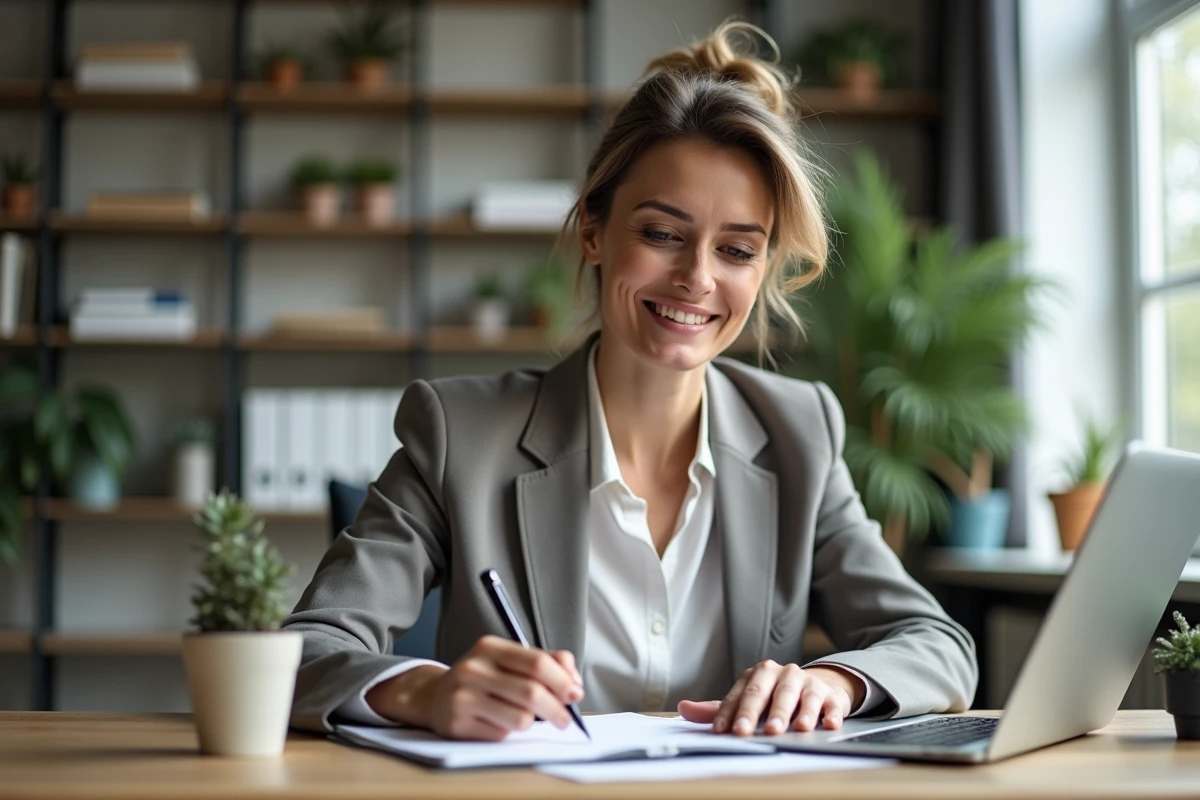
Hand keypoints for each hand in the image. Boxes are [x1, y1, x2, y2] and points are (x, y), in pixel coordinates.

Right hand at [365, 635, 582, 740]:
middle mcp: (473, 669)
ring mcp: (463, 697)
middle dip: (557, 709)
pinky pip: (502, 734)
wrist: (435, 697)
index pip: (537, 663)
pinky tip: (498, 723)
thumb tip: (574, 680)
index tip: (575, 693)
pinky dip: (509, 732)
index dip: (562, 680)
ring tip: (524, 718)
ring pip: (520, 718)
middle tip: (565, 719)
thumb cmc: (482, 679)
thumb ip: (546, 662)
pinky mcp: (458, 724)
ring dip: (532, 723)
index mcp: (489, 647)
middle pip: (532, 692)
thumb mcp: (509, 660)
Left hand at [678, 661, 864, 735]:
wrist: (817, 687)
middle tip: (749, 731)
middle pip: (767, 693)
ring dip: (796, 713)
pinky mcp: (830, 694)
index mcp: (758, 675)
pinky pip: (830, 704)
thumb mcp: (747, 700)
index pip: (740, 694)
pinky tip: (828, 724)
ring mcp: (807, 682)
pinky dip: (830, 714)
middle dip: (758, 713)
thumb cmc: (774, 697)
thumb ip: (718, 708)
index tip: (723, 731)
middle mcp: (782, 674)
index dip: (730, 713)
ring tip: (794, 729)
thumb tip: (683, 709)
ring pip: (799, 696)